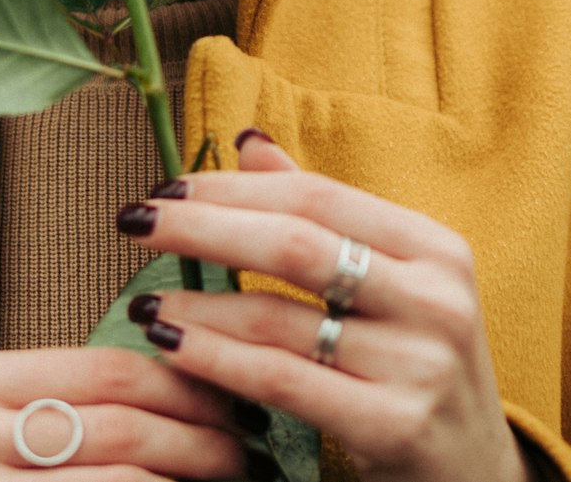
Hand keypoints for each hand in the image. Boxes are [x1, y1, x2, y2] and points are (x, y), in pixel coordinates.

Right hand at [0, 344, 249, 479]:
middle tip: (249, 448)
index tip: (233, 397)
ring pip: (123, 474)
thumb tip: (179, 395)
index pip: (106, 367)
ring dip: (193, 476)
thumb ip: (57, 413)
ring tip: (237, 477)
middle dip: (202, 434)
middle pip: (121, 418)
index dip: (183, 381)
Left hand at [116, 131, 535, 481]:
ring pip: (280, 318)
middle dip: (202, 226)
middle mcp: (435, 299)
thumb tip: (246, 141)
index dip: (233, 187)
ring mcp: (420, 366)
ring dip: (198, 304)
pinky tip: (169, 346)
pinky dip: (215, 359)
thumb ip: (319, 215)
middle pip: (293, 243)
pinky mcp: (396, 429)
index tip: (166, 187)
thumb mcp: (386, 284)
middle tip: (134, 219)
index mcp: (433, 247)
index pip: (315, 195)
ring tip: (143, 300)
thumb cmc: (413, 366)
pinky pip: (282, 382)